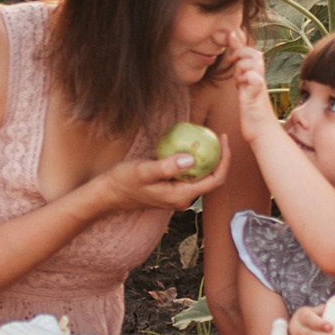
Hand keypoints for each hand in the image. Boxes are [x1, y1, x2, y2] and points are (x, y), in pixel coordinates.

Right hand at [94, 134, 232, 213]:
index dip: (225, 159)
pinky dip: (194, 161)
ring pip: (201, 177)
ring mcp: (178, 196)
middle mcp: (184, 199)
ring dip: (207, 159)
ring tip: (206, 138)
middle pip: (212, 178)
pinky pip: (190, 175)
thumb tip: (192, 159)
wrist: (110, 193)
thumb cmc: (125, 181)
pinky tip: (190, 146)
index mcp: (182, 196)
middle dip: (219, 157)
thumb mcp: (144, 171)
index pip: (215, 180)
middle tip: (217, 135)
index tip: (223, 138)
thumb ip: (168, 166)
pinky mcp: (172, 190)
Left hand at [229, 38, 278, 134]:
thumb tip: (237, 68)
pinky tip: (240, 87)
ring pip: (254, 62)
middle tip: (232, 62)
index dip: (241, 47)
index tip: (230, 55)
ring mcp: (259, 86)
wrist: (263, 133)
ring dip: (241, 66)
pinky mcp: (257, 95)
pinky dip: (245, 78)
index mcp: (255, 76)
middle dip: (241, 52)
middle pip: (256, 53)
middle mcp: (259, 79)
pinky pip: (253, 77)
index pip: (253, 53)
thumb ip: (242, 77)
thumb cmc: (253, 114)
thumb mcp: (245, 91)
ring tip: (237, 79)